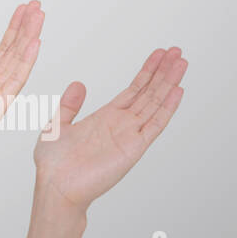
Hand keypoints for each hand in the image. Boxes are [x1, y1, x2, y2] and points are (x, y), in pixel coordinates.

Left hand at [0, 0, 43, 175]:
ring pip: (16, 62)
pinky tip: (35, 45)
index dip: (12, 31)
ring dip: (29, 39)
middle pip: (12, 52)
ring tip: (40, 16)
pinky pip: (13, 82)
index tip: (23, 10)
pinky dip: (24, 63)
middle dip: (25, 28)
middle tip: (38, 5)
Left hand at [34, 47, 187, 209]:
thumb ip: (70, 105)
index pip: (134, 89)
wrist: (55, 186)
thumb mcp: (57, 125)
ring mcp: (129, 136)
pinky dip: (167, 108)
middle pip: (149, 92)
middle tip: (177, 50)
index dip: (147, 72)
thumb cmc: (55, 164)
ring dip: (169, 83)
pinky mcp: (133, 148)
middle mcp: (122, 125)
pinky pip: (154, 125)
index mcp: (106, 117)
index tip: (159, 54)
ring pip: (155, 103)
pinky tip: (178, 91)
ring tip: (182, 63)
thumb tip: (79, 84)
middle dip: (163, 71)